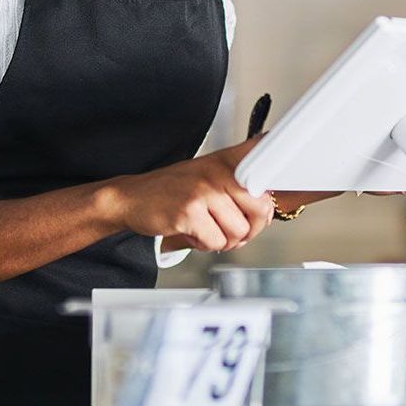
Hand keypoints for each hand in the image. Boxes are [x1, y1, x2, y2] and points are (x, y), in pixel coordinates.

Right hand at [99, 136, 274, 253]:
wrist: (132, 197)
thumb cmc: (174, 190)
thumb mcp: (208, 175)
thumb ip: (239, 186)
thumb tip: (268, 209)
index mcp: (226, 160)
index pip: (265, 163)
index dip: (272, 190)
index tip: (269, 203)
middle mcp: (218, 170)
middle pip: (260, 209)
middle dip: (249, 229)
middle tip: (232, 229)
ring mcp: (203, 191)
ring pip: (239, 231)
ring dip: (224, 240)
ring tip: (206, 229)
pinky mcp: (189, 212)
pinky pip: (216, 242)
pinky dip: (205, 245)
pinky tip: (192, 233)